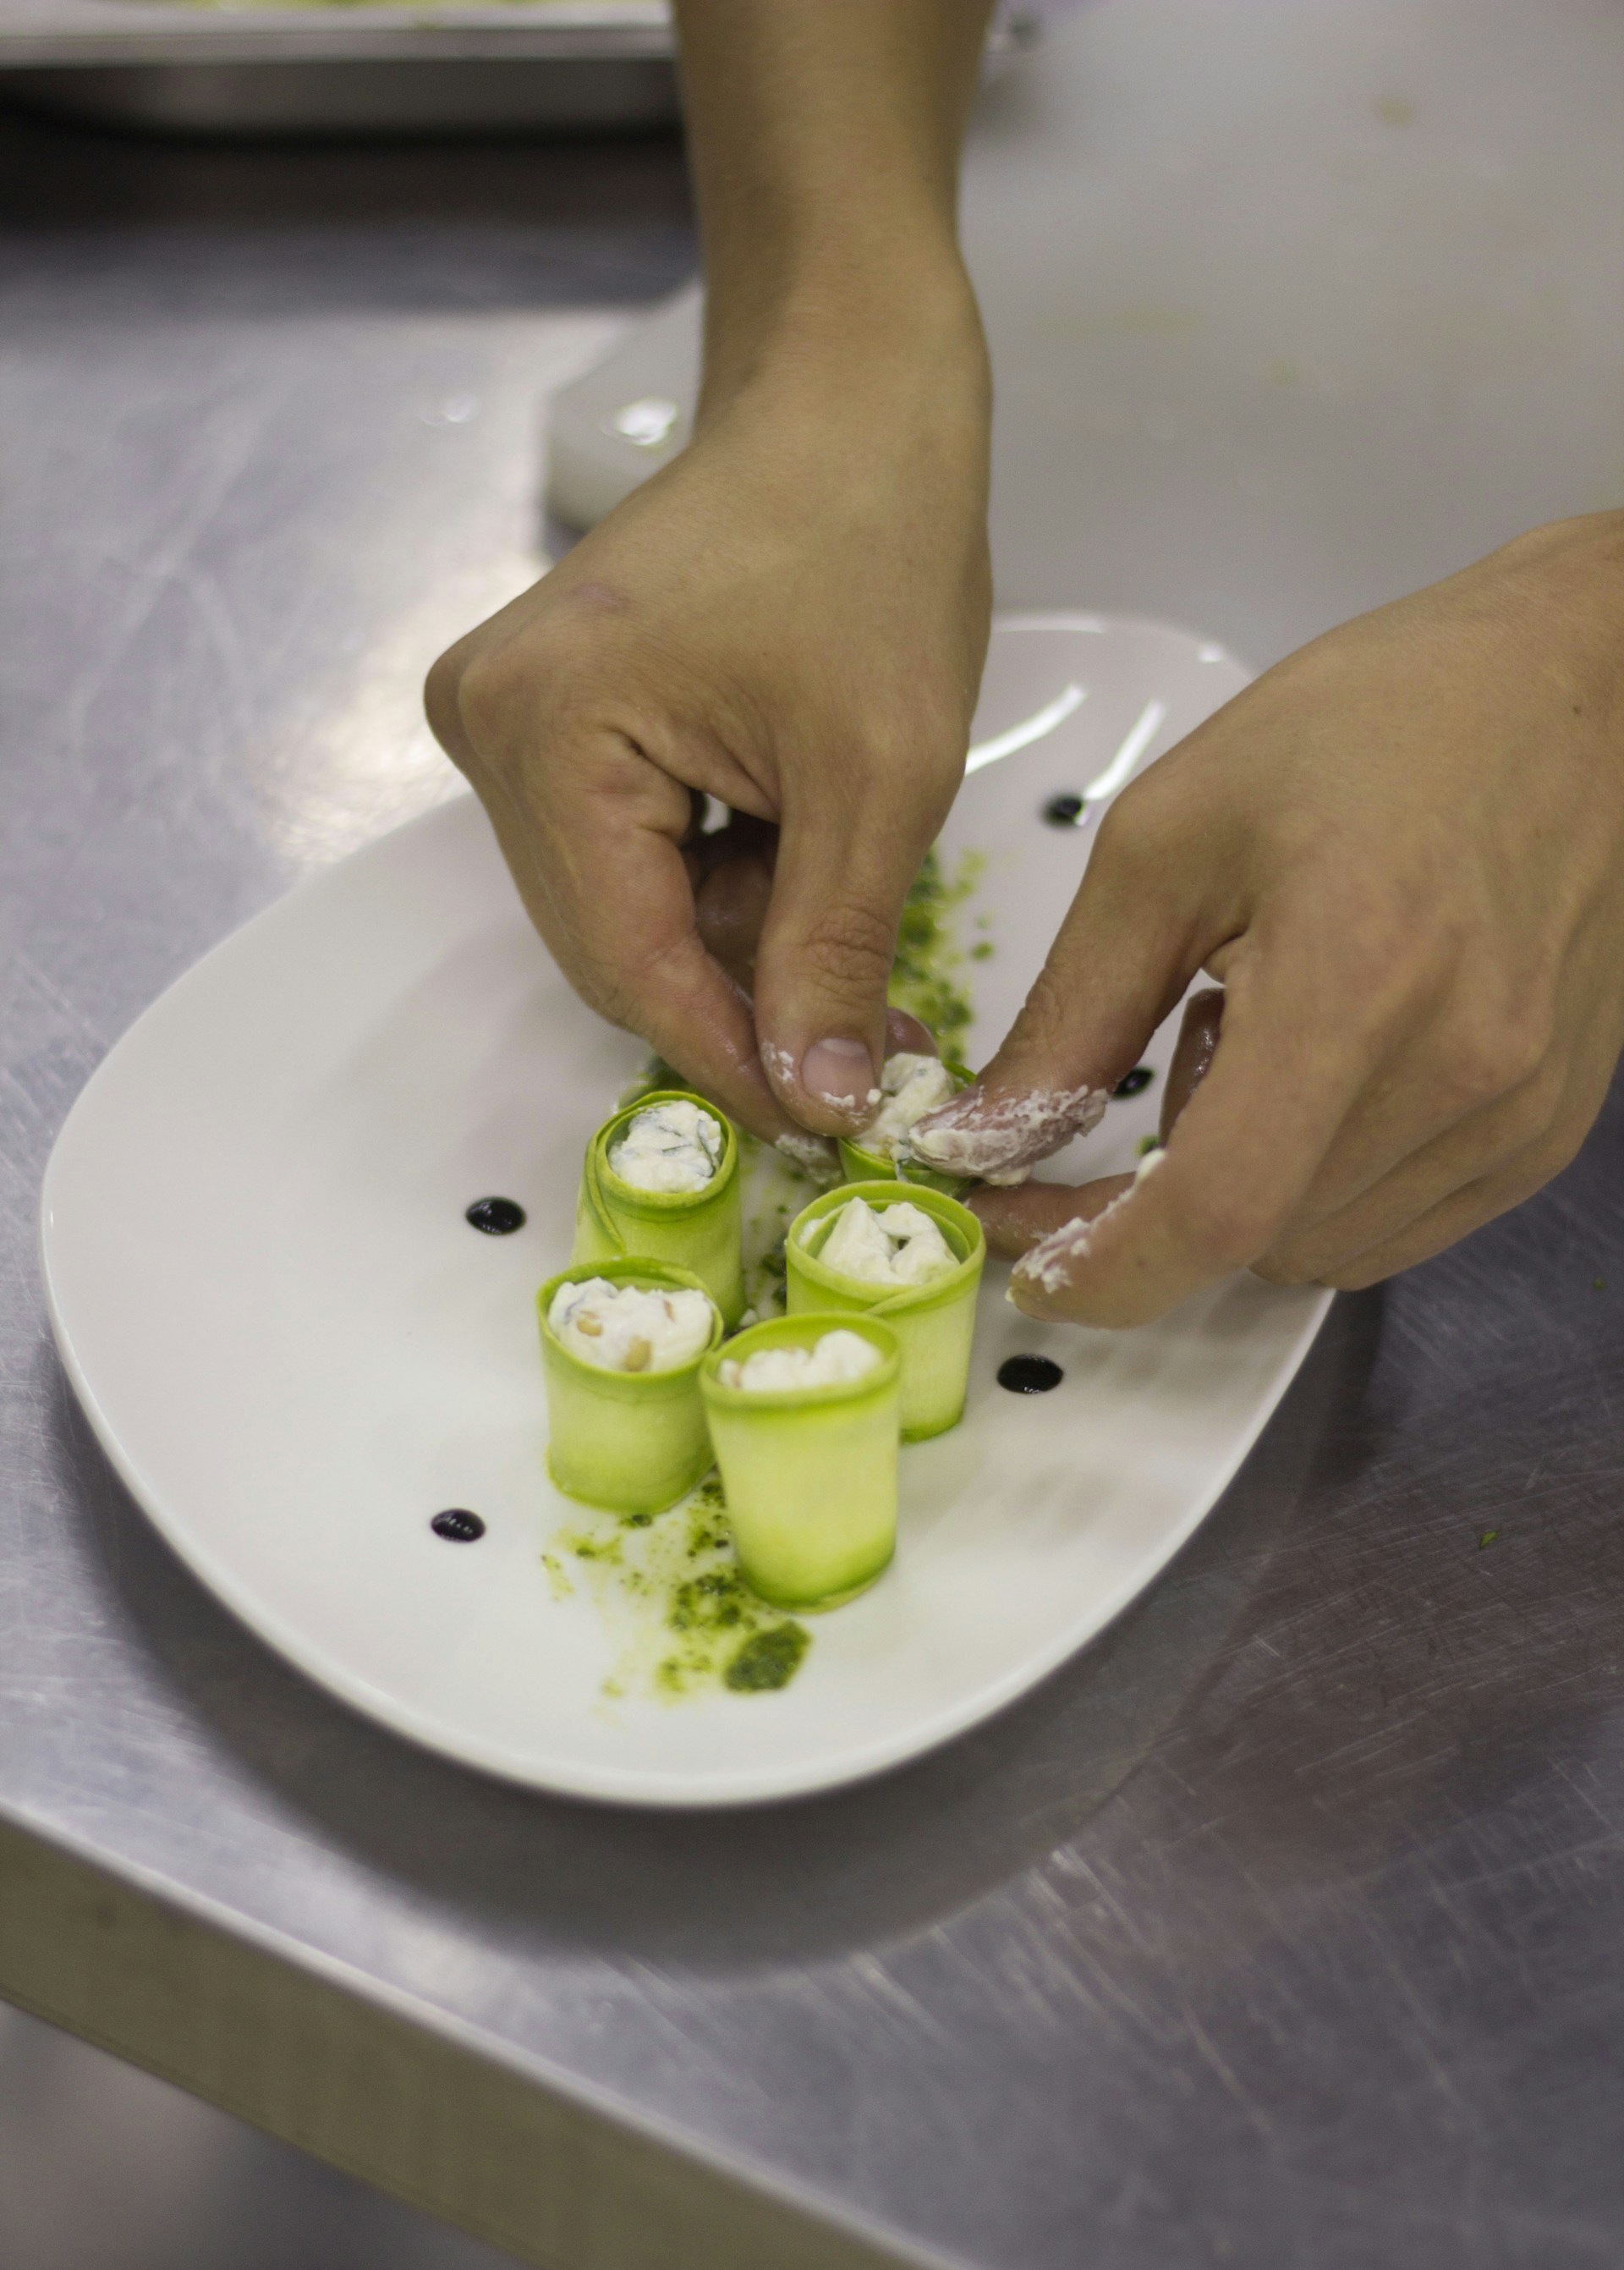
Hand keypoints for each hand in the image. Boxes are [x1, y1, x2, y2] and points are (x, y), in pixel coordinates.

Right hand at [425, 326, 989, 1154]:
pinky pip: (627, 854)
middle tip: (870, 1047)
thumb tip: (820, 1101)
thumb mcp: (879, 775)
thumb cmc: (872, 543)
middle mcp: (488, 725)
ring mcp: (505, 718)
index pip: (625, 963)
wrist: (846, 404)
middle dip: (743, 1000)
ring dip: (739, 935)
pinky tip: (797, 838)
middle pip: (613, 945)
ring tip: (850, 895)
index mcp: (545, 728)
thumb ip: (833, 954)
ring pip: (625, 909)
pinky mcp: (546, 715)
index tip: (825, 1124)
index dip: (729, 1060)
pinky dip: (720, 878)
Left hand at [911, 513, 1623, 1324]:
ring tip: (1267, 1029)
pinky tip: (1330, 1061)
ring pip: (1322, 1248)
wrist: (1568, 689)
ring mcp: (1520, 1110)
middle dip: (1161, 1201)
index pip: (1219, 1212)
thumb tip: (983, 1141)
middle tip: (1159, 1059)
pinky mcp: (1549, 1128)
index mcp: (1356, 979)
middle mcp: (1462, 1068)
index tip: (1032, 1266)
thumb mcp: (1168, 841)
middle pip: (1259, 1242)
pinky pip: (1396, 1227)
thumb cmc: (1369, 728)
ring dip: (1250, 1188)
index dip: (1106, 1271)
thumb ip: (1072, 1014)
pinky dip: (1322, 1186)